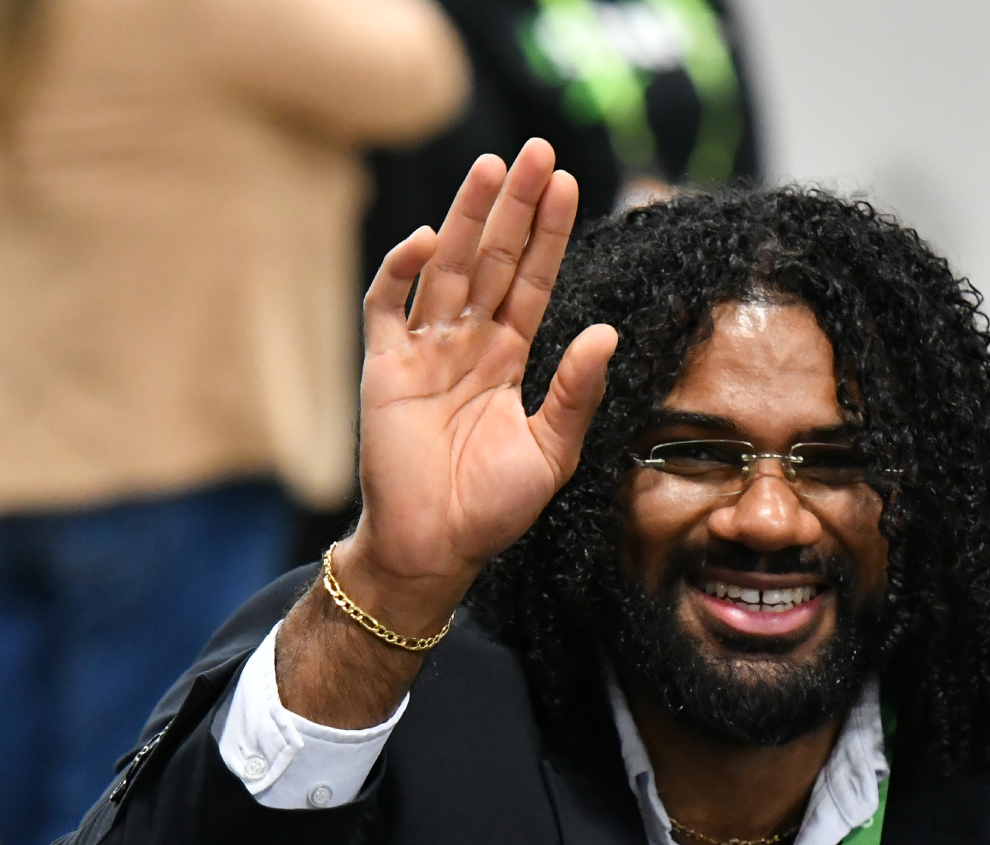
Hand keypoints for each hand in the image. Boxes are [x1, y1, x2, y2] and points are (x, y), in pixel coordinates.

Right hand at [338, 138, 618, 631]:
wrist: (434, 548)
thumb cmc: (492, 509)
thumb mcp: (552, 452)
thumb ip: (575, 393)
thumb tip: (604, 334)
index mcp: (508, 359)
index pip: (534, 282)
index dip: (551, 234)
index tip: (570, 185)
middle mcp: (468, 345)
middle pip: (495, 260)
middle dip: (515, 207)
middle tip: (535, 151)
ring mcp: (424, 352)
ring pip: (448, 269)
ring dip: (469, 218)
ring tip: (492, 167)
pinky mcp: (384, 368)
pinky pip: (388, 307)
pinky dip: (403, 271)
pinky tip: (431, 240)